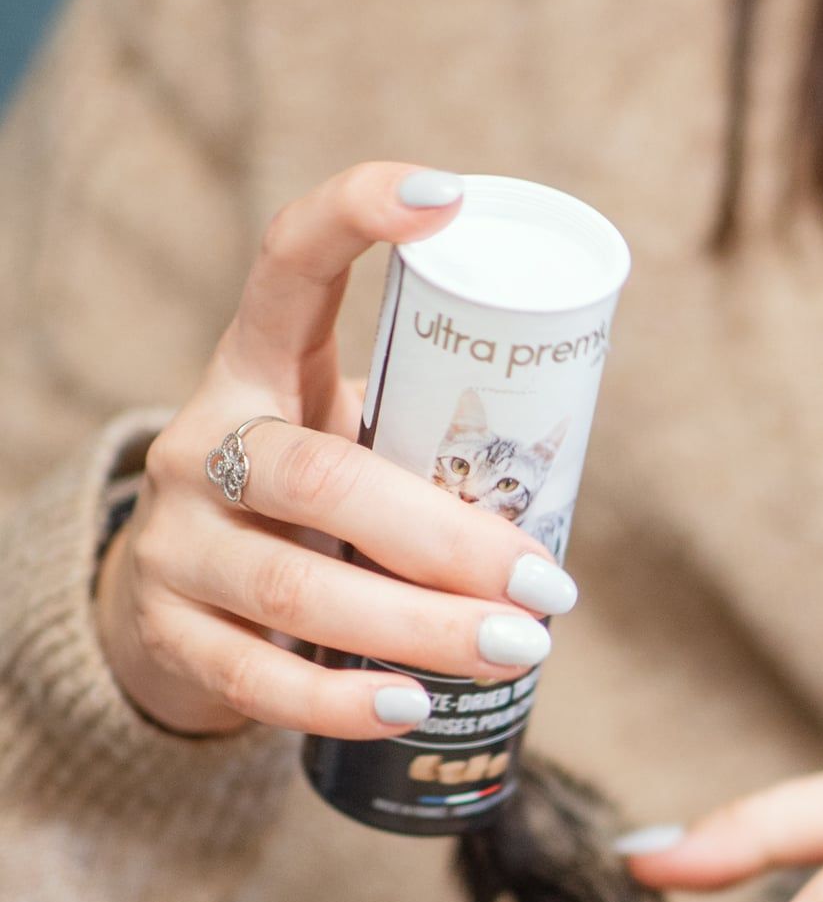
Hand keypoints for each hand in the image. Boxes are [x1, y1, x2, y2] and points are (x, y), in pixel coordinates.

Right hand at [94, 162, 577, 737]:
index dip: (353, 218)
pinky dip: (343, 700)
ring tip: (517, 650)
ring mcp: (175, 542)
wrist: (184, 605)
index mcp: (258, 369)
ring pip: (298, 588)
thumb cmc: (314, 514)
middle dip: (449, 541)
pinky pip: (259, 676)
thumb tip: (572, 480)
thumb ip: (429, 450)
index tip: (447, 194)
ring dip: (421, 628)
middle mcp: (203, 444)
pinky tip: (412, 706)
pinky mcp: (171, 635)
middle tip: (549, 590)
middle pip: (323, 481)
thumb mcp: (353, 448)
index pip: (287, 266)